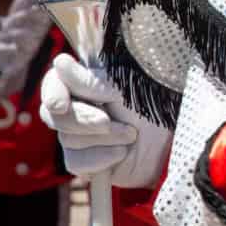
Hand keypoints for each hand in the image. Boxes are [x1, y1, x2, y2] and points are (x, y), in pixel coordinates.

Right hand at [41, 54, 163, 185]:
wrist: (172, 145)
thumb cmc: (153, 109)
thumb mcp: (126, 90)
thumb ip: (92, 81)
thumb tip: (60, 63)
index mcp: (86, 82)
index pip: (53, 82)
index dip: (53, 92)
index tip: (60, 104)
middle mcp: (76, 106)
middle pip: (53, 115)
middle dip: (83, 121)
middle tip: (108, 122)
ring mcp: (77, 134)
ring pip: (66, 139)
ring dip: (104, 138)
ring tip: (131, 135)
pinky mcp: (84, 160)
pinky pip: (75, 162)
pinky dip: (101, 158)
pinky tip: (122, 153)